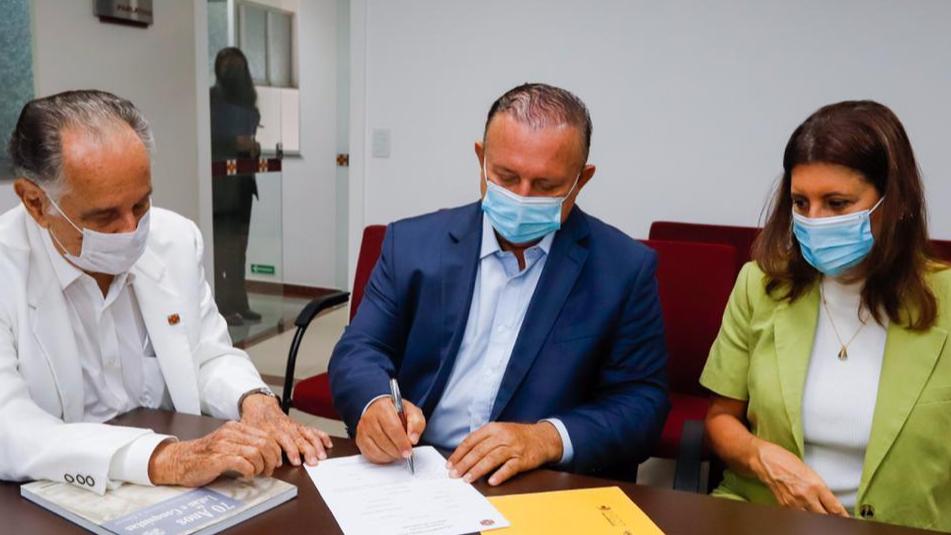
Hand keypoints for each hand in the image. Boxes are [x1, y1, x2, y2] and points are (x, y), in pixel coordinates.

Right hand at [148, 421, 281, 485]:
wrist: (177, 461)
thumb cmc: (203, 455)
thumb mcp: (226, 443)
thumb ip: (244, 444)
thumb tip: (268, 453)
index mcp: (234, 427)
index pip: (266, 435)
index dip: (275, 450)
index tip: (275, 462)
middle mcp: (230, 433)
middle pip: (264, 443)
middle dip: (271, 460)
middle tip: (268, 471)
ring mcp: (223, 445)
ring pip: (256, 453)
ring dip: (260, 467)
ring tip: (255, 473)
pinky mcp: (217, 459)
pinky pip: (243, 463)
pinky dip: (249, 471)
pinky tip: (246, 476)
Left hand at [240, 393, 333, 465]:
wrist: (259, 405)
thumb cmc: (254, 421)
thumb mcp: (251, 434)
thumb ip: (260, 447)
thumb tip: (271, 462)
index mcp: (272, 431)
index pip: (283, 441)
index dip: (291, 452)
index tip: (296, 462)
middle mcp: (285, 428)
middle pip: (298, 439)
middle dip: (307, 450)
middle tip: (313, 461)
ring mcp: (294, 426)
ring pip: (307, 434)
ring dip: (316, 445)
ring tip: (322, 455)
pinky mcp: (299, 425)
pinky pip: (312, 430)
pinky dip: (321, 436)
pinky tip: (328, 443)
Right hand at [356, 397, 425, 463]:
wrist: (380, 409)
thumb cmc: (396, 411)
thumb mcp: (412, 411)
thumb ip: (416, 423)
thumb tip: (413, 439)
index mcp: (383, 407)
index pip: (393, 428)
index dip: (402, 442)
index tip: (408, 451)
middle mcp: (369, 418)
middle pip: (384, 441)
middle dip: (397, 450)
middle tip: (405, 453)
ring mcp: (363, 430)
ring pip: (377, 450)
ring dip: (390, 455)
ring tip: (398, 451)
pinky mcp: (360, 440)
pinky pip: (371, 455)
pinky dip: (382, 458)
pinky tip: (389, 453)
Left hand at [447, 422, 562, 485]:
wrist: (543, 437)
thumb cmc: (517, 436)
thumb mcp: (500, 431)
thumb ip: (483, 440)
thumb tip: (462, 455)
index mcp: (493, 428)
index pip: (471, 441)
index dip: (459, 453)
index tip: (450, 464)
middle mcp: (502, 436)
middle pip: (479, 451)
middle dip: (464, 464)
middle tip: (454, 474)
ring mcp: (513, 448)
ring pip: (491, 459)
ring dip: (477, 470)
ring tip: (467, 479)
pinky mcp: (523, 459)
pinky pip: (510, 468)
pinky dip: (500, 474)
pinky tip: (491, 481)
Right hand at [750, 437, 848, 516]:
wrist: (766, 460)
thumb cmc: (786, 461)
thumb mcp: (810, 473)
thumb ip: (820, 489)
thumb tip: (829, 503)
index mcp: (816, 485)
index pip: (835, 508)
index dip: (843, 517)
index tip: (848, 520)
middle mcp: (806, 496)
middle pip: (825, 517)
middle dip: (832, 520)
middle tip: (837, 521)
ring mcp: (794, 503)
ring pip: (812, 520)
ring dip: (818, 520)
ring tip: (821, 516)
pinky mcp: (784, 506)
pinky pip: (798, 516)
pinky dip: (804, 517)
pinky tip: (807, 513)